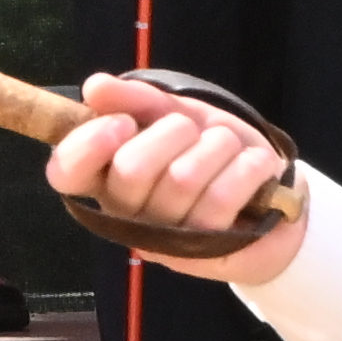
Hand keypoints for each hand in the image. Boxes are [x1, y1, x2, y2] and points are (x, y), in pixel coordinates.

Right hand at [43, 70, 304, 283]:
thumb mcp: (178, 114)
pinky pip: (219, 199)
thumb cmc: (214, 153)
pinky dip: (246, 168)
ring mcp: (165, 238)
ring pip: (182, 179)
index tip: (122, 122)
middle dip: (173, 131)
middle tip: (193, 131)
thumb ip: (138, 100)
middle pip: (130, 170)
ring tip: (229, 149)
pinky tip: (256, 167)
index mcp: (108, 177)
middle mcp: (127, 213)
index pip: (67, 172)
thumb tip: (94, 88)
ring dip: (217, 146)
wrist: (274, 189)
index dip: (88, 145)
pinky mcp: (204, 253)